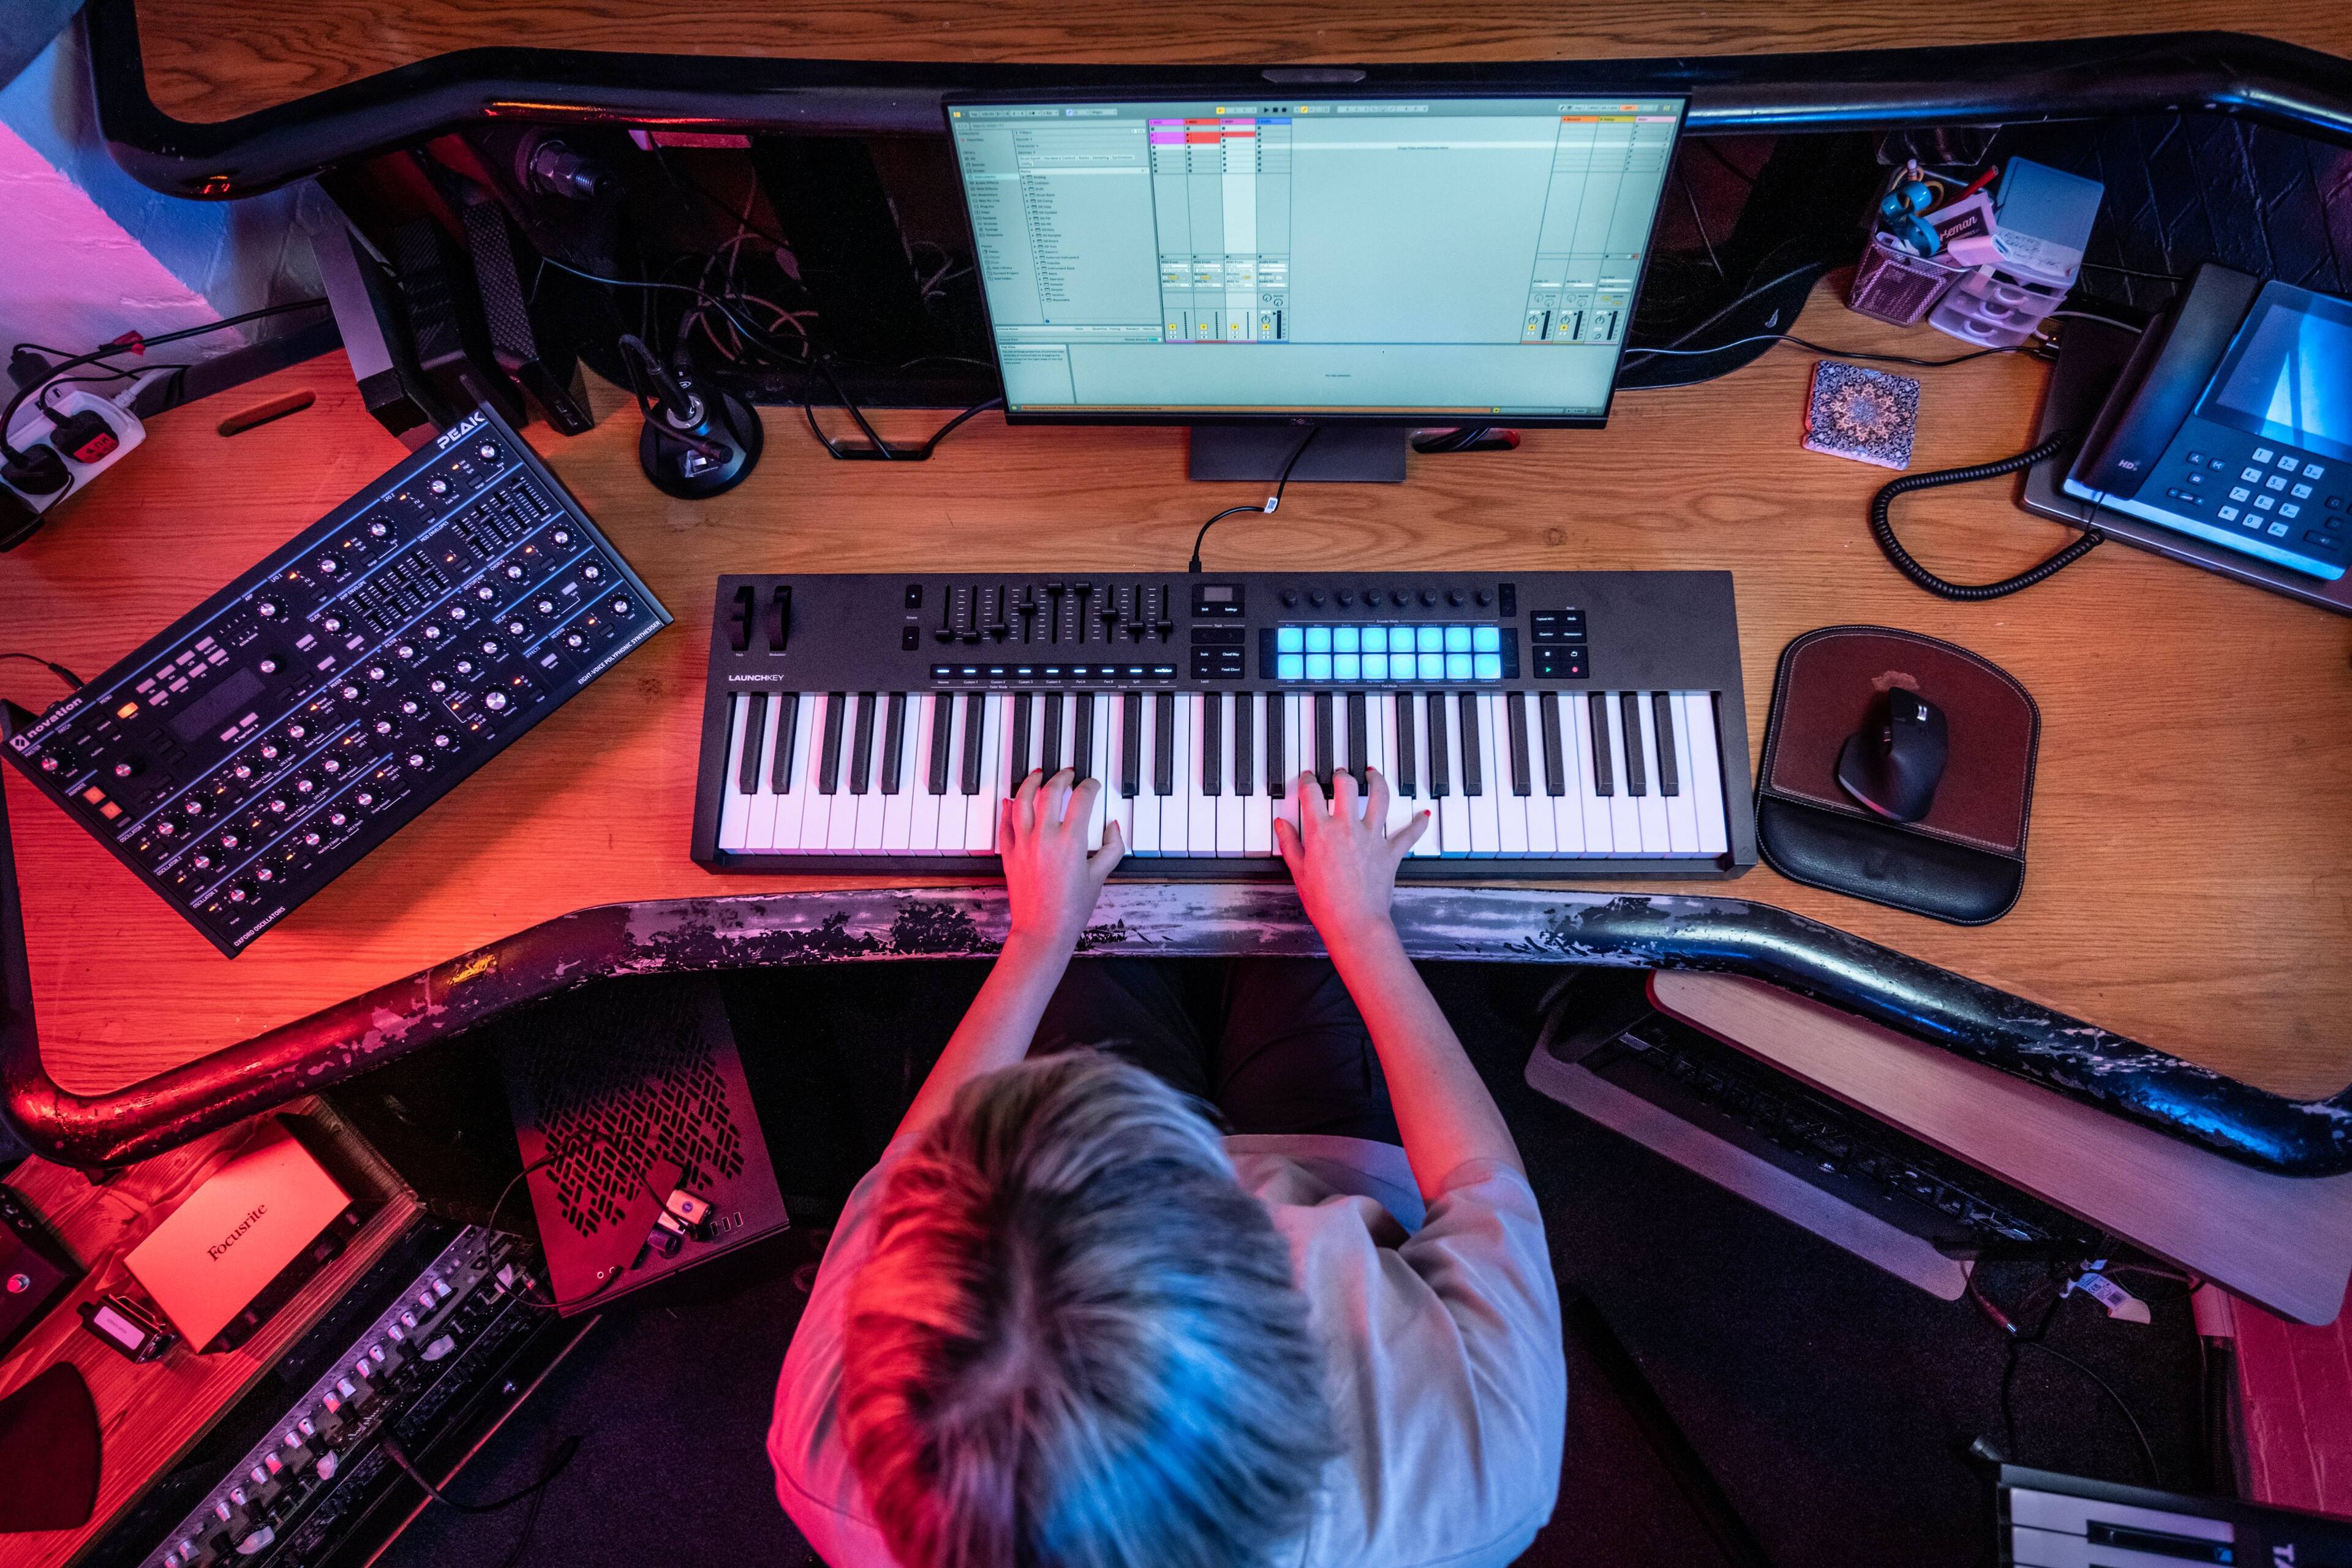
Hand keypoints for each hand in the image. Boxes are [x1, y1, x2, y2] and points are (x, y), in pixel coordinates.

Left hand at [998, 768, 1123, 949]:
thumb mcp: (1100, 877)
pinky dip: (1008, 808)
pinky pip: (1005, 824)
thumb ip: (1113, 848)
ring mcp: (1023, 844)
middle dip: (1061, 778)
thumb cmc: (1072, 909)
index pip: (1081, 799)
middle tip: (1067, 774)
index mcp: (1071, 842)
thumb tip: (1113, 826)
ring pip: (1022, 801)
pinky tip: (1012, 799)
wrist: (1042, 931)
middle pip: (1050, 792)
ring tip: (1038, 775)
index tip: (1092, 785)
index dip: (1089, 786)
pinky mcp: (1009, 854)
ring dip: (1030, 783)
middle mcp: (1044, 838)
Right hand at [1273, 769, 1427, 949]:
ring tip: (1373, 774)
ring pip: (1380, 797)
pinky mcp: (1390, 852)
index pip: (1311, 793)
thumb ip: (1290, 844)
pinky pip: (1409, 834)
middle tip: (1339, 774)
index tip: (1307, 779)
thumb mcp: (1298, 873)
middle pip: (1347, 785)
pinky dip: (1418, 823)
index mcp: (1321, 832)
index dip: (1307, 781)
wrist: (1354, 923)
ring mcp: (1372, 838)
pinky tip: (1423, 815)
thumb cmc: (1325, 904)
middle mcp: (1347, 828)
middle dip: (1341, 775)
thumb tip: (1282, 824)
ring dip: (1377, 782)